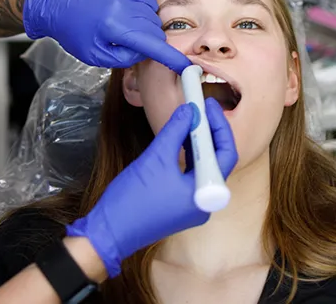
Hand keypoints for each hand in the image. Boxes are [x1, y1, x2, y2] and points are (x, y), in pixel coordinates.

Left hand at [22, 0, 189, 72]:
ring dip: (145, 24)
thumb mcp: (98, 56)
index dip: (170, 57)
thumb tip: (150, 50)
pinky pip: (148, 0)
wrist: (62, 4)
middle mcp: (122, 5)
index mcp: (113, 26)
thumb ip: (127, 57)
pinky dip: (142, 9)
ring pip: (153, 15)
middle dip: (148, 39)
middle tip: (129, 42)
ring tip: (124, 25)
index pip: (150, 44)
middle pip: (154, 29)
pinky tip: (125, 12)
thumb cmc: (77, 33)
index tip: (187, 67)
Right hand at [66, 99, 237, 277]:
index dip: (219, 125)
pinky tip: (180, 138)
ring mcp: (192, 205)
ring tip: (190, 118)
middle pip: (216, 160)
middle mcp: (204, 202)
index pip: (224, 154)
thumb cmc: (134, 198)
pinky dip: (188, 155)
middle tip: (201, 108)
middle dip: (210, 132)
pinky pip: (191, 175)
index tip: (208, 104)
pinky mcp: (180, 205)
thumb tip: (190, 111)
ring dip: (198, 142)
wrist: (111, 230)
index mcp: (205, 194)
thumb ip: (175, 131)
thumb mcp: (156, 158)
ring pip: (203, 167)